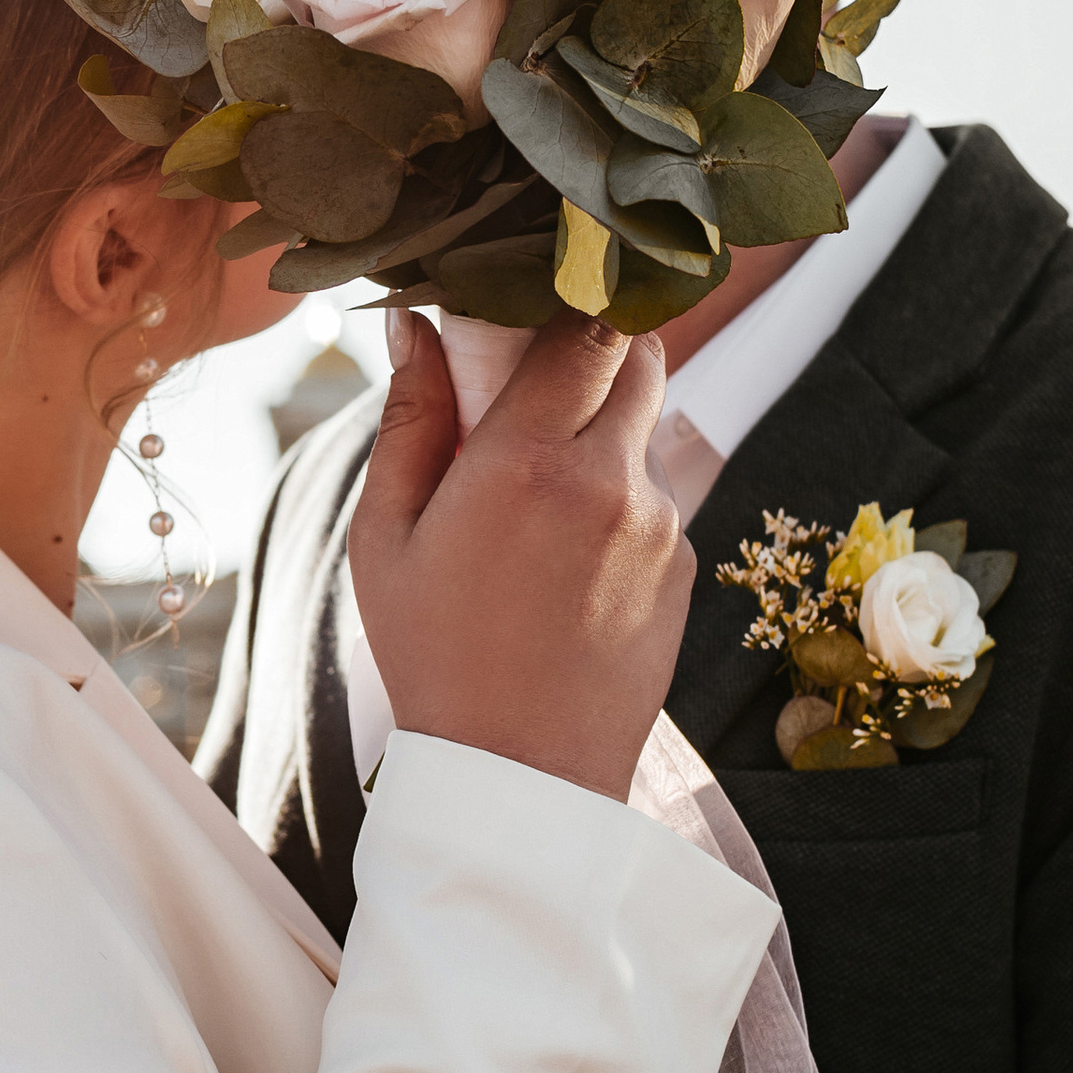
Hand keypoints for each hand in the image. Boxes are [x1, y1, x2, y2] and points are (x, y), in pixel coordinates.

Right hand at [350, 312, 692, 804]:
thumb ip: (409, 420)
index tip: (534, 298)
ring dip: (604, 431)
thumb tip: (415, 325)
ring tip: (537, 500)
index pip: (586, 324)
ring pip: (647, 429)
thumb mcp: (386, 539)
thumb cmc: (433, 655)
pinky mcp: (686, 566)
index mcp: (526, 462)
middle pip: (639, 356)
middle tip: (537, 381)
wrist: (520, 776)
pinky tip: (567, 561)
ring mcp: (660, 524)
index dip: (569, 296)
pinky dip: (619, 500)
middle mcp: (611, 480)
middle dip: (596, 349)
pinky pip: (656, 499)